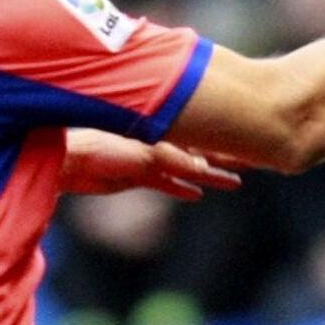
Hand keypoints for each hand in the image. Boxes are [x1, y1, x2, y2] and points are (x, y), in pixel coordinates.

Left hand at [60, 128, 243, 200]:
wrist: (68, 163)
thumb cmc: (99, 149)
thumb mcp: (140, 155)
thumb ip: (172, 161)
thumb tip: (205, 169)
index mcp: (163, 130)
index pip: (203, 132)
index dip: (226, 137)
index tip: (252, 140)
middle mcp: (160, 142)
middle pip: (201, 150)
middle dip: (226, 155)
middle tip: (256, 160)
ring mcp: (150, 160)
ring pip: (189, 169)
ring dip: (211, 176)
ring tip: (235, 182)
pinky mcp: (139, 177)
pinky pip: (168, 184)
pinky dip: (182, 189)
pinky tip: (198, 194)